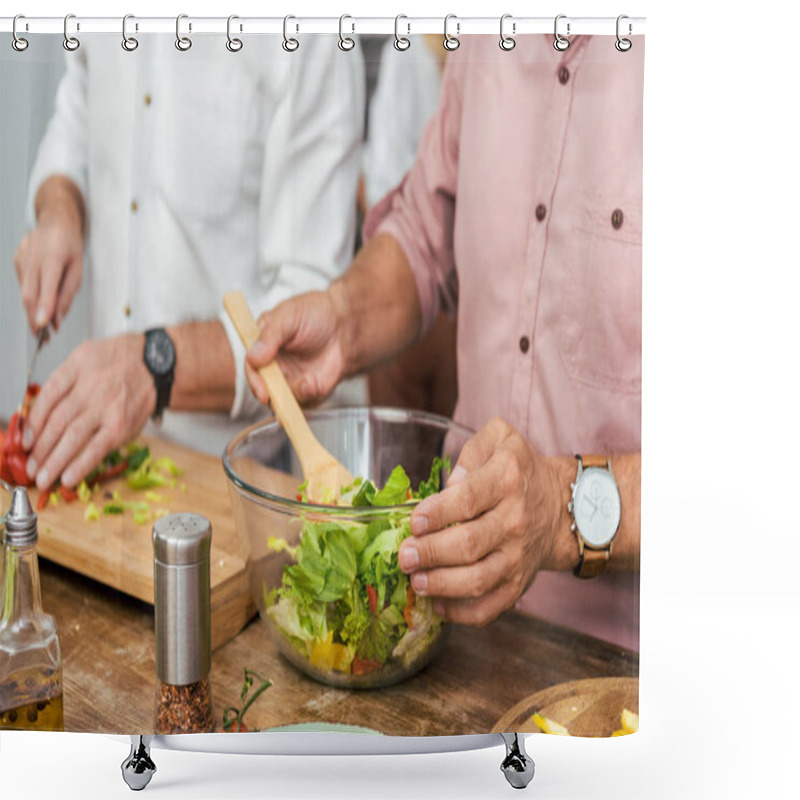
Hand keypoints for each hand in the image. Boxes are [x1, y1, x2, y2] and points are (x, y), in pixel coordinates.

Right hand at [14, 177, 84, 332]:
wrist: (55, 219)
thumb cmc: (70, 244)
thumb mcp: (78, 268)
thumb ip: (68, 293)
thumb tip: (57, 318)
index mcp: (53, 255)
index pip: (47, 285)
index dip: (44, 307)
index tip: (42, 326)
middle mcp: (34, 255)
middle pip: (30, 292)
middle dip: (35, 318)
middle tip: (42, 338)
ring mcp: (22, 256)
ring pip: (24, 291)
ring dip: (32, 311)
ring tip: (42, 328)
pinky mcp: (16, 259)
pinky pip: (23, 284)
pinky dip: (31, 297)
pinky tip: (39, 302)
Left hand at [22, 334, 155, 489]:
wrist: (155, 364)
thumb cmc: (118, 362)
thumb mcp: (85, 358)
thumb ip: (65, 382)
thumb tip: (41, 415)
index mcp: (77, 367)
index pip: (48, 397)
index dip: (32, 422)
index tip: (25, 441)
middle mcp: (91, 387)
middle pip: (57, 421)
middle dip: (40, 448)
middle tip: (31, 466)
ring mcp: (107, 408)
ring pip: (73, 437)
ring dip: (54, 461)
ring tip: (44, 477)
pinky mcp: (122, 426)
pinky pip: (98, 449)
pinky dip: (81, 465)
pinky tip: (68, 477)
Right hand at [245, 288, 347, 406]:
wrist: (346, 326)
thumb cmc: (316, 314)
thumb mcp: (289, 316)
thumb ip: (270, 335)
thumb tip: (253, 357)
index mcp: (263, 345)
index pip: (252, 367)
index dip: (254, 381)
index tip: (262, 391)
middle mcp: (274, 365)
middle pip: (263, 388)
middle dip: (271, 396)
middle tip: (282, 396)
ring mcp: (290, 379)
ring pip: (282, 399)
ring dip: (294, 395)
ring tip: (309, 381)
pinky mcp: (307, 390)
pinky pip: (303, 402)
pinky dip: (308, 396)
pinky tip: (315, 383)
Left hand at [399, 417, 568, 625]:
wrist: (561, 506)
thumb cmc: (518, 470)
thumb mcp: (500, 439)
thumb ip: (472, 452)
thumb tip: (450, 483)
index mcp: (506, 480)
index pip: (468, 500)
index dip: (438, 512)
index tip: (414, 521)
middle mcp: (514, 521)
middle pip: (469, 544)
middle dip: (431, 553)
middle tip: (404, 556)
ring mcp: (517, 557)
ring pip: (478, 580)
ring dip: (442, 585)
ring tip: (415, 582)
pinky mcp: (518, 584)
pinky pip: (490, 607)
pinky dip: (461, 613)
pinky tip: (436, 605)